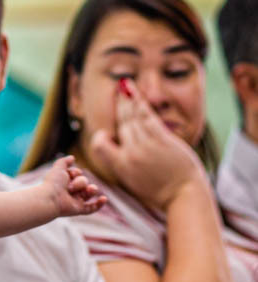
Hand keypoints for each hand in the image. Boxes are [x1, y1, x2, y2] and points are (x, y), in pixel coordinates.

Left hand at [41, 155, 106, 216]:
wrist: (50, 198)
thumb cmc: (53, 183)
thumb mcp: (58, 168)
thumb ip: (64, 161)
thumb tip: (72, 157)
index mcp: (65, 182)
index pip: (77, 174)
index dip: (76, 173)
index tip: (70, 174)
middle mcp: (70, 191)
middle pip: (84, 182)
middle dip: (80, 182)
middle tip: (70, 187)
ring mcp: (75, 201)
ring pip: (89, 192)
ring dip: (91, 190)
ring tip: (89, 190)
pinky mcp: (78, 209)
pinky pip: (92, 208)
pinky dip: (99, 204)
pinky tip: (104, 198)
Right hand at [90, 78, 204, 210]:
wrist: (183, 195)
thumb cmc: (161, 192)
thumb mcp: (133, 182)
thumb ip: (124, 164)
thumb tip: (120, 150)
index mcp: (120, 167)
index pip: (100, 145)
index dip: (101, 137)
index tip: (105, 133)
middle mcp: (130, 154)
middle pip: (120, 124)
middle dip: (119, 106)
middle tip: (117, 92)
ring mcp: (145, 146)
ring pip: (132, 117)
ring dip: (128, 99)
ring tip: (125, 86)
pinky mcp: (161, 139)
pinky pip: (147, 116)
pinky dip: (140, 103)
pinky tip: (137, 94)